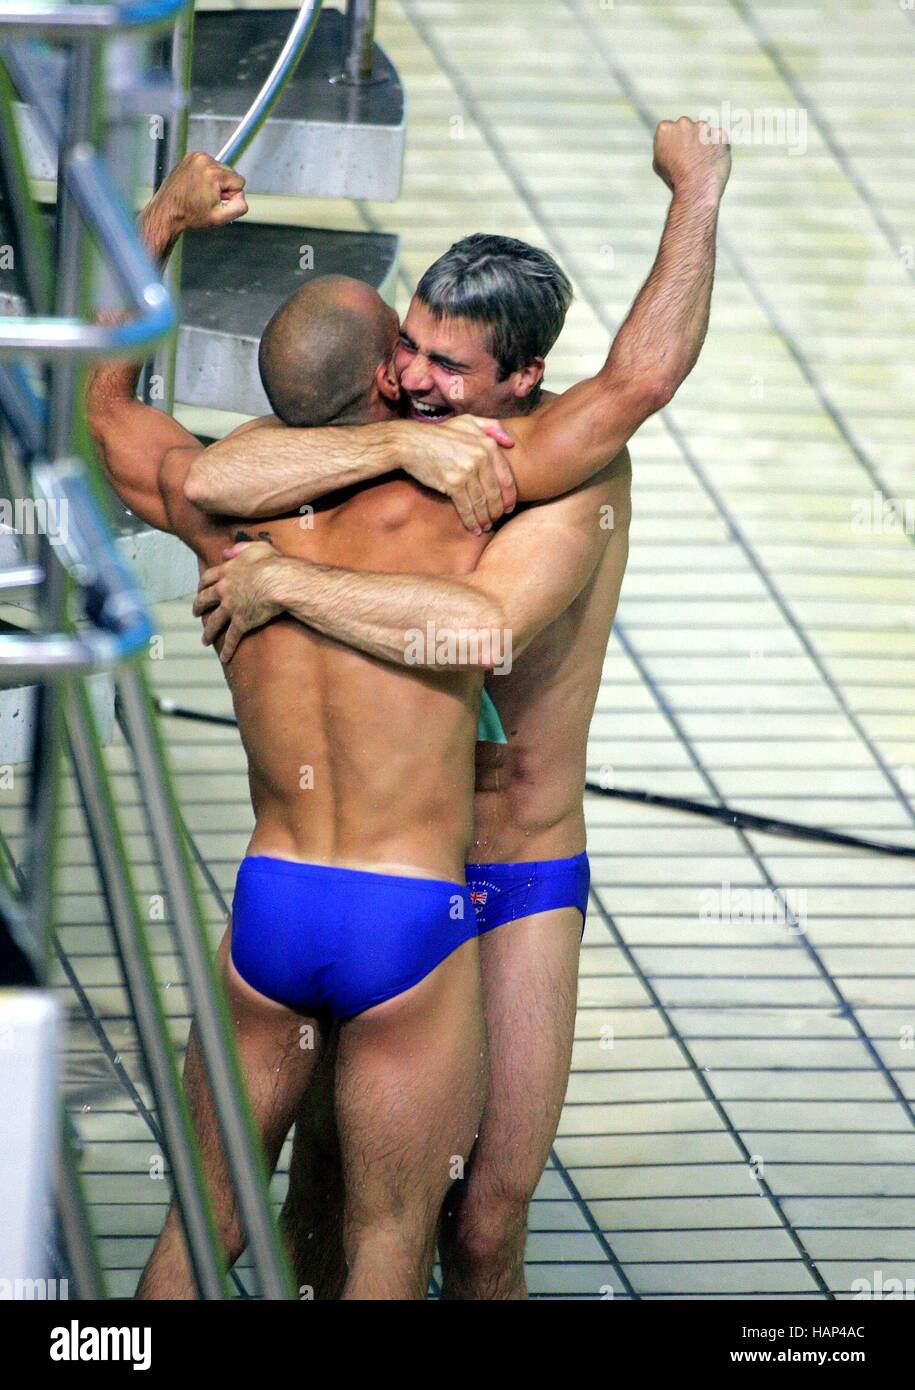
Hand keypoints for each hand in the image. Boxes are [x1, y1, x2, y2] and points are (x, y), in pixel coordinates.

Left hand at [152, 151, 247, 234]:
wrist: (167, 211)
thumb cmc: (190, 215)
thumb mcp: (220, 218)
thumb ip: (240, 207)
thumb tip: (242, 197)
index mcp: (212, 172)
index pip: (239, 181)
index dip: (231, 196)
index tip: (216, 202)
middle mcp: (204, 160)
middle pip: (230, 173)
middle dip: (223, 187)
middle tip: (207, 199)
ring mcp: (195, 156)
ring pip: (220, 170)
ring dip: (215, 182)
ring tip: (200, 193)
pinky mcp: (191, 157)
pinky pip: (209, 167)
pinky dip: (206, 177)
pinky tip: (196, 187)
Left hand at [193, 540, 280, 662]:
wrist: (278, 582)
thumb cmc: (272, 563)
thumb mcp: (256, 548)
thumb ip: (240, 548)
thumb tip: (226, 551)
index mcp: (227, 571)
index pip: (208, 577)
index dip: (202, 584)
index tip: (199, 589)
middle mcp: (224, 590)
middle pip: (205, 599)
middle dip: (198, 607)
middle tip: (195, 613)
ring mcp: (231, 607)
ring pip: (214, 622)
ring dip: (208, 632)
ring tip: (204, 640)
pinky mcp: (241, 622)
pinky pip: (232, 638)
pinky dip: (227, 648)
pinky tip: (224, 657)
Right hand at [398, 416, 516, 532]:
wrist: (410, 442)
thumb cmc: (439, 434)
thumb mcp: (467, 421)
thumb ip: (491, 426)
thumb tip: (510, 442)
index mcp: (487, 445)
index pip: (506, 476)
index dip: (509, 496)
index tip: (509, 507)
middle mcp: (480, 457)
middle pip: (494, 492)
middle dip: (497, 511)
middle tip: (496, 520)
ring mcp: (467, 471)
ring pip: (481, 502)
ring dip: (485, 518)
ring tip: (485, 527)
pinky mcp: (453, 483)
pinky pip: (466, 506)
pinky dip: (471, 520)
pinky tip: (474, 528)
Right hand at [653, 117, 730, 198]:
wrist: (695, 188)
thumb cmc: (675, 180)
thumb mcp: (659, 163)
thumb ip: (664, 146)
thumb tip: (668, 143)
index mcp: (665, 128)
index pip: (670, 128)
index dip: (674, 142)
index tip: (677, 153)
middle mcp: (683, 123)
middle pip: (687, 126)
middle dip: (689, 139)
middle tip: (690, 158)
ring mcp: (703, 127)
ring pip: (704, 132)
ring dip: (704, 142)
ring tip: (702, 162)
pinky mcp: (719, 133)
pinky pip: (719, 138)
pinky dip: (718, 148)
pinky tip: (712, 162)